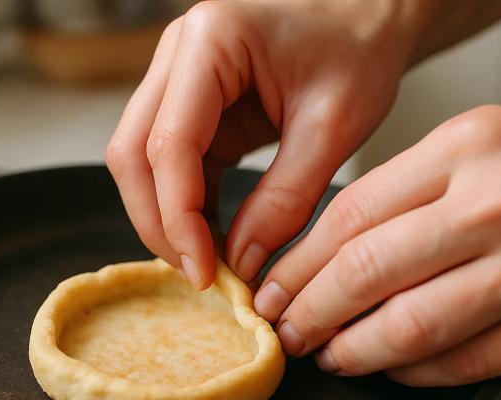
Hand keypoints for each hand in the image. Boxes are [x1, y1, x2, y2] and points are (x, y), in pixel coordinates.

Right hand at [106, 0, 416, 287]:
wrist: (367, 20)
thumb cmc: (359, 52)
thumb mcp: (335, 128)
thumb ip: (286, 200)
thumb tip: (241, 264)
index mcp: (212, 41)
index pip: (169, 143)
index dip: (178, 216)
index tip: (205, 270)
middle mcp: (179, 54)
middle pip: (134, 153)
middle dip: (159, 222)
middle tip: (199, 273)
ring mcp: (178, 78)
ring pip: (141, 161)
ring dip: (167, 217)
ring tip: (208, 262)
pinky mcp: (191, 106)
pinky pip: (170, 165)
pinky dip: (186, 206)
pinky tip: (213, 237)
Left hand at [255, 102, 500, 385]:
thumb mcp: (483, 140)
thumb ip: (410, 188)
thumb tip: (332, 247)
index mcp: (469, 147)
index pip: (351, 214)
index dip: (298, 262)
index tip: (273, 287)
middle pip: (368, 271)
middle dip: (310, 311)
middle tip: (287, 329)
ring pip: (412, 327)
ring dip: (354, 351)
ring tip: (329, 355)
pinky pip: (467, 361)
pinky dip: (414, 371)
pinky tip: (390, 366)